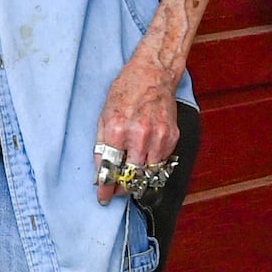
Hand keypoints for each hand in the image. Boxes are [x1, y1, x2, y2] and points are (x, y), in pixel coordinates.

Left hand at [94, 50, 181, 204]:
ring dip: (139, 178)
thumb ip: (101, 144)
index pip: (111, 168)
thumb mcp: (104, 115)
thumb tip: (100, 171)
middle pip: (131, 176)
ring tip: (130, 176)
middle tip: (117, 189)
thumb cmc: (126, 90)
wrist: (153, 74)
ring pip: (149, 173)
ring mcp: (159, 137)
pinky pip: (161, 162)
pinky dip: (152, 165)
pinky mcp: (172, 137)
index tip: (104, 197)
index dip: (106, 187)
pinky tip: (145, 158)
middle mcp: (139, 135)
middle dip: (123, 187)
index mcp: (118, 129)